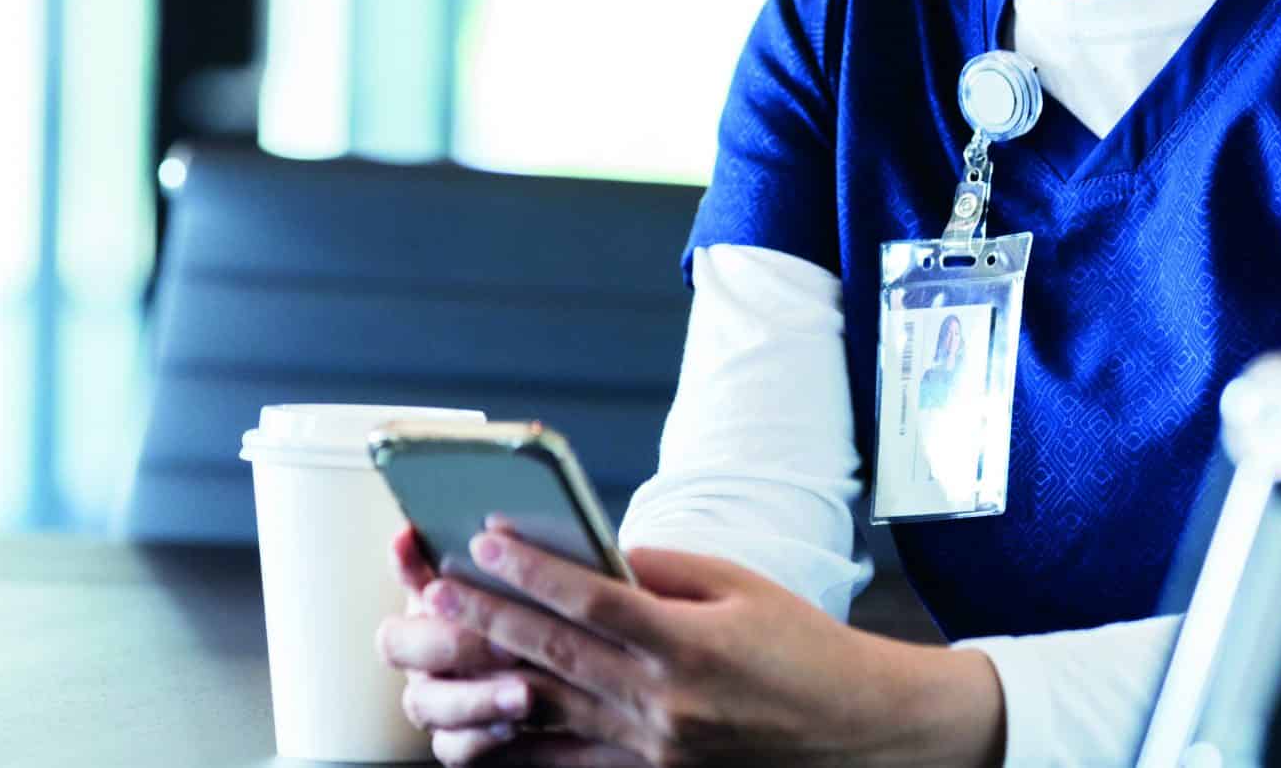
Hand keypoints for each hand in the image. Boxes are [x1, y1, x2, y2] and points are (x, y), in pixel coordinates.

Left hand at [379, 522, 1003, 767]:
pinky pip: (567, 764)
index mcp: (687, 642)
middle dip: (484, 617)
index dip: (532, 568)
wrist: (851, 730)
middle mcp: (663, 700)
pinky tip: (475, 727)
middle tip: (429, 590)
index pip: (592, 599)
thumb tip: (597, 552)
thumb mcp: (741, 587)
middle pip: (553, 653)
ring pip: (548, 709)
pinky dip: (517, 746)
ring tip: (435, 651)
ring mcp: (652, 747)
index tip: (483, 537)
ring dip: (484, 676)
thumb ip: (665, 569)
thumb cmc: (801, 647)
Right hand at [379, 525, 557, 763]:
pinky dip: (479, 738)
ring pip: (424, 701)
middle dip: (451, 641)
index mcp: (438, 595)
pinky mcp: (458, 740)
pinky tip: (513, 726)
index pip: (407, 569)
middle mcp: (424, 647)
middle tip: (504, 642)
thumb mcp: (557, 579)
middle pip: (399, 643)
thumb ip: (527, 555)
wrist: (591, 675)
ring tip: (524, 694)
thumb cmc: (564, 615)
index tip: (413, 538)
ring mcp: (435, 696)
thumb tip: (505, 521)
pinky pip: (451, 748)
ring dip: (473, 698)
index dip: (403, 558)